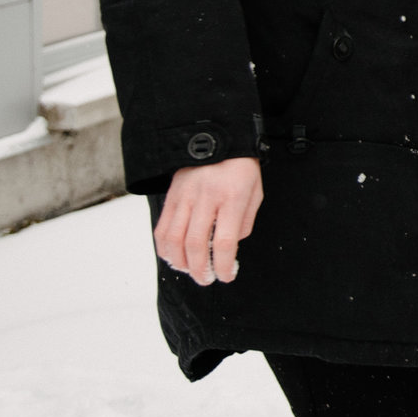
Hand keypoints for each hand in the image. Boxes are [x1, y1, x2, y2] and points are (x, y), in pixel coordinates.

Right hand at [156, 156, 263, 285]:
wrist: (217, 137)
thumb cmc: (241, 168)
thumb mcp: (255, 192)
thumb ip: (244, 222)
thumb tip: (228, 248)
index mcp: (233, 197)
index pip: (226, 241)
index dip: (225, 265)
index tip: (227, 276)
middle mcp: (206, 198)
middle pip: (196, 245)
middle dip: (200, 269)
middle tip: (207, 279)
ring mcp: (185, 197)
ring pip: (174, 240)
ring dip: (180, 262)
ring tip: (190, 270)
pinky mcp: (171, 197)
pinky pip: (162, 229)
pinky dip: (165, 249)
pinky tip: (174, 257)